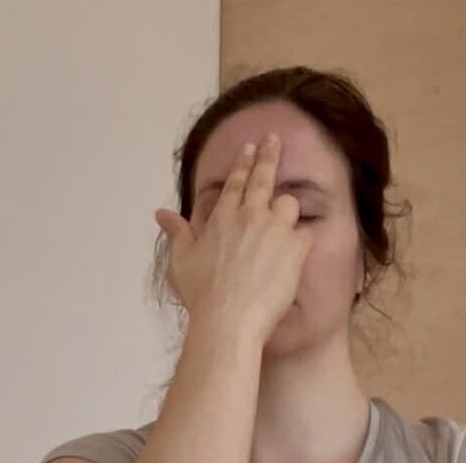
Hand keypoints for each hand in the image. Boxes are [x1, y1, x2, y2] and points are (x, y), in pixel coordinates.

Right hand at [154, 132, 314, 342]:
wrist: (228, 319)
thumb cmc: (202, 295)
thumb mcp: (181, 262)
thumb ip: (176, 233)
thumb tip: (160, 214)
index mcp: (223, 217)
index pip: (235, 182)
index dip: (243, 163)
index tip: (250, 147)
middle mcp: (249, 215)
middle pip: (263, 178)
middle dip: (269, 155)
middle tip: (275, 140)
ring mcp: (274, 229)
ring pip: (288, 203)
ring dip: (287, 208)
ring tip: (285, 218)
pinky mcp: (295, 248)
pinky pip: (305, 234)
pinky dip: (302, 240)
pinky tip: (300, 249)